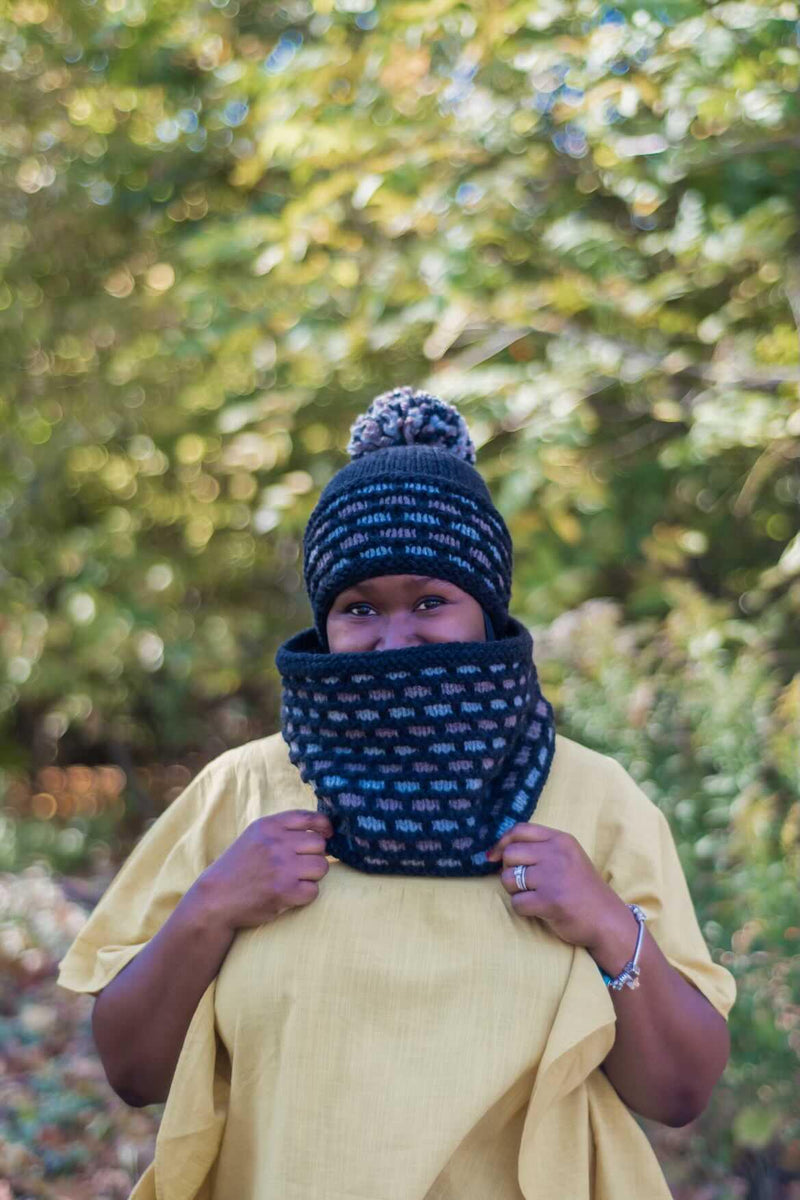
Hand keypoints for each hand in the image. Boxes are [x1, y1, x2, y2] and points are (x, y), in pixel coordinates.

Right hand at [197, 809, 332, 932]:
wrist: (215, 898)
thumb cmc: (240, 867)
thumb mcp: (255, 837)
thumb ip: (284, 829)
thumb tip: (323, 830)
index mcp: (268, 826)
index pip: (309, 818)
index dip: (324, 826)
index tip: (327, 834)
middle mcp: (276, 843)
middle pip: (320, 845)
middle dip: (314, 856)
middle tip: (299, 866)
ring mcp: (281, 867)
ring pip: (321, 867)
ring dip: (312, 876)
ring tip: (294, 880)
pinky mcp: (284, 891)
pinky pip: (313, 891)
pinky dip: (304, 895)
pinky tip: (289, 895)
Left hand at [486, 822, 629, 953]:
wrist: (607, 919)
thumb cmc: (581, 889)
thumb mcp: (567, 857)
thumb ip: (539, 849)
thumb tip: (493, 853)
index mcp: (561, 840)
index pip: (520, 830)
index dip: (501, 843)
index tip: (494, 857)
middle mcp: (557, 853)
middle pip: (510, 854)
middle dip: (509, 871)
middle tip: (524, 883)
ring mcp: (553, 877)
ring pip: (508, 879)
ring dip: (515, 891)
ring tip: (533, 896)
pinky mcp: (550, 901)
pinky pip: (517, 903)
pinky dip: (523, 909)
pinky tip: (539, 909)